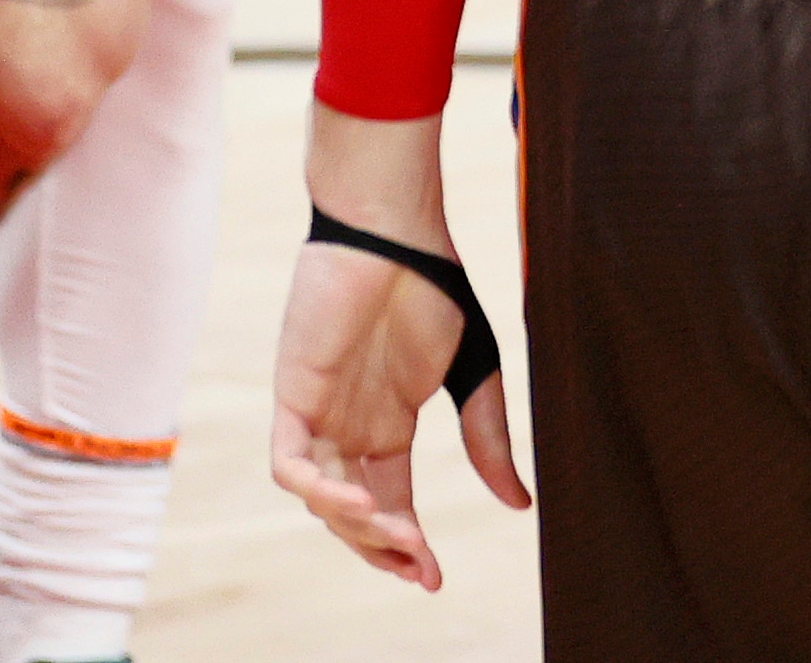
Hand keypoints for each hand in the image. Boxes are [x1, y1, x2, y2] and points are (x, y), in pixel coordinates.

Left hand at [270, 219, 526, 589]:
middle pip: (353, 513)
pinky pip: (291, 464)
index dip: (408, 544)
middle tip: (417, 569)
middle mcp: (349, 428)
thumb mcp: (472, 375)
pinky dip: (319, 490)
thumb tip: (520, 506)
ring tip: (399, 531)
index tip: (434, 577)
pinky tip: (358, 499)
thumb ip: (487, 439)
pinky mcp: (293, 395)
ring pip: (322, 498)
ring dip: (357, 525)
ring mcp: (318, 413)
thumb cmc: (435, 289)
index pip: (390, 503)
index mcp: (389, 424)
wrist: (394, 232)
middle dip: (382, 549)